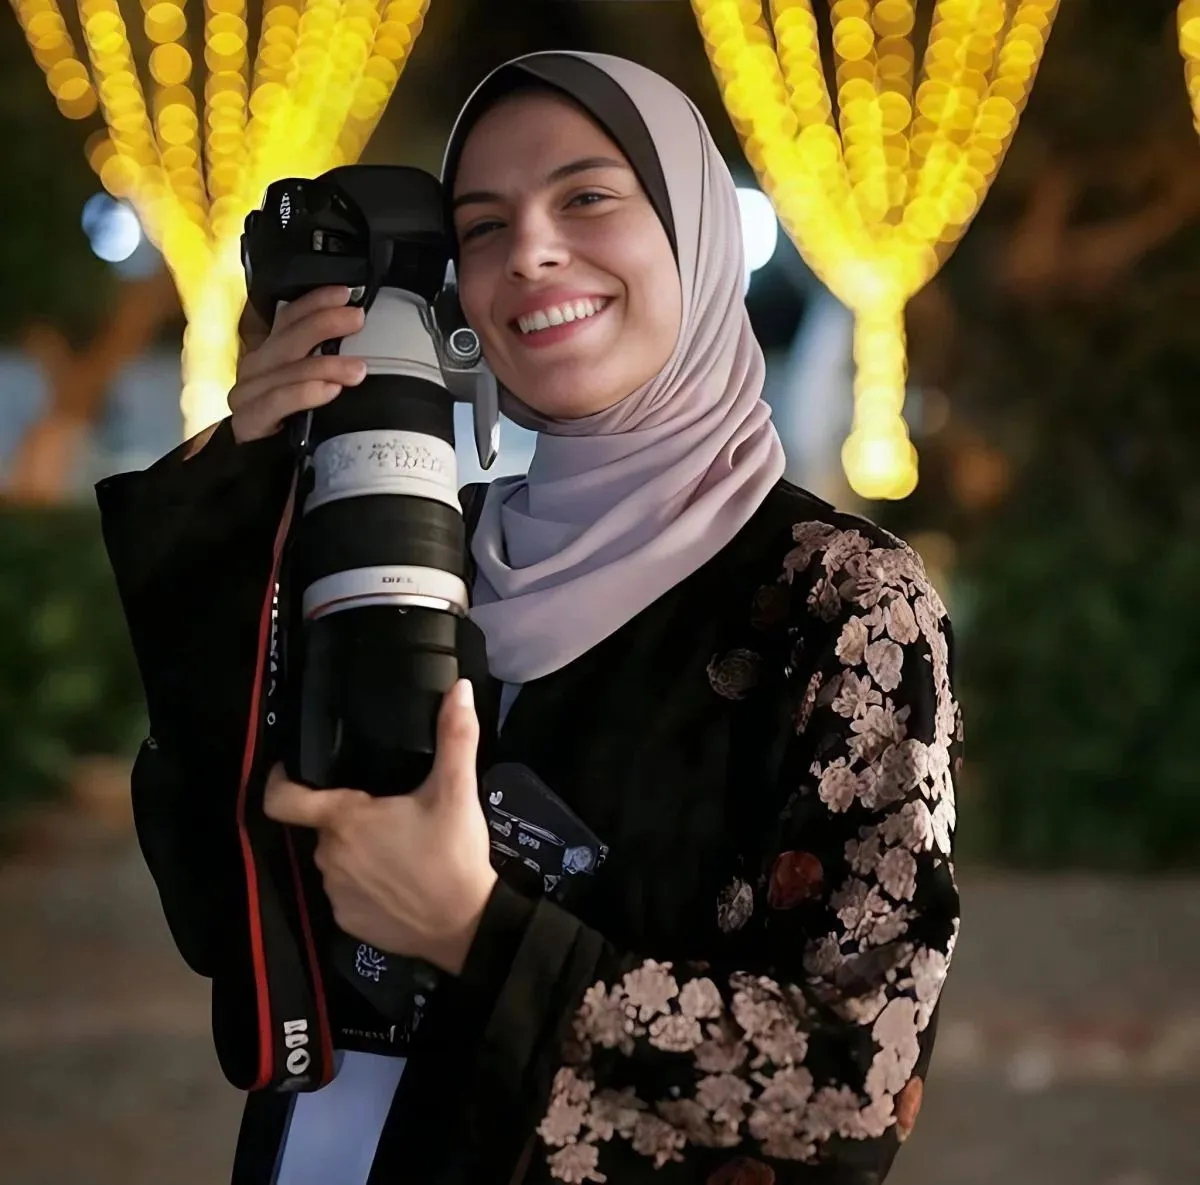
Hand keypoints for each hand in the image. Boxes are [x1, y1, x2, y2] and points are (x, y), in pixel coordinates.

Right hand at [228, 285, 369, 443]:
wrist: (258, 480)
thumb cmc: (291, 435)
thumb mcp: (311, 398)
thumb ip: (326, 373)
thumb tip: (364, 357)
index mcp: (270, 360)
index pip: (287, 320)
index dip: (313, 303)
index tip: (344, 294)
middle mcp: (255, 373)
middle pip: (287, 339)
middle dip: (324, 324)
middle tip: (357, 319)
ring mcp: (247, 397)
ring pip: (285, 371)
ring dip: (324, 365)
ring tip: (357, 368)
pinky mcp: (247, 424)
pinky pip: (276, 403)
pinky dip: (303, 394)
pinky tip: (329, 390)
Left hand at [263, 680, 497, 975]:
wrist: (468, 926)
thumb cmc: (454, 853)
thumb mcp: (457, 790)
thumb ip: (455, 736)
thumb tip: (461, 688)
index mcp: (345, 820)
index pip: (283, 799)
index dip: (279, 779)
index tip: (292, 767)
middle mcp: (328, 856)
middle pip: (322, 826)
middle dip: (347, 817)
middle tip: (387, 811)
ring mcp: (334, 893)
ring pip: (334, 859)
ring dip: (355, 850)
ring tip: (396, 847)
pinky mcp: (346, 922)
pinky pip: (344, 892)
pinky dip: (362, 884)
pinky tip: (395, 882)